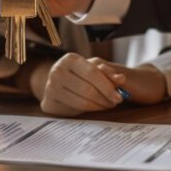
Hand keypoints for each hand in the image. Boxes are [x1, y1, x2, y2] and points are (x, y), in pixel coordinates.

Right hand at [38, 53, 166, 116]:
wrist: (57, 83)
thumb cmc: (79, 75)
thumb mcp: (93, 68)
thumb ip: (108, 73)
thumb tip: (121, 79)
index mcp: (69, 59)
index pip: (92, 73)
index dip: (107, 86)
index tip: (119, 97)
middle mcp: (57, 71)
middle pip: (87, 90)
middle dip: (105, 99)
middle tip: (114, 103)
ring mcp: (50, 87)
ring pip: (81, 102)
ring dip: (98, 107)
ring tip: (106, 106)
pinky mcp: (49, 103)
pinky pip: (73, 111)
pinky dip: (87, 112)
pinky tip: (94, 108)